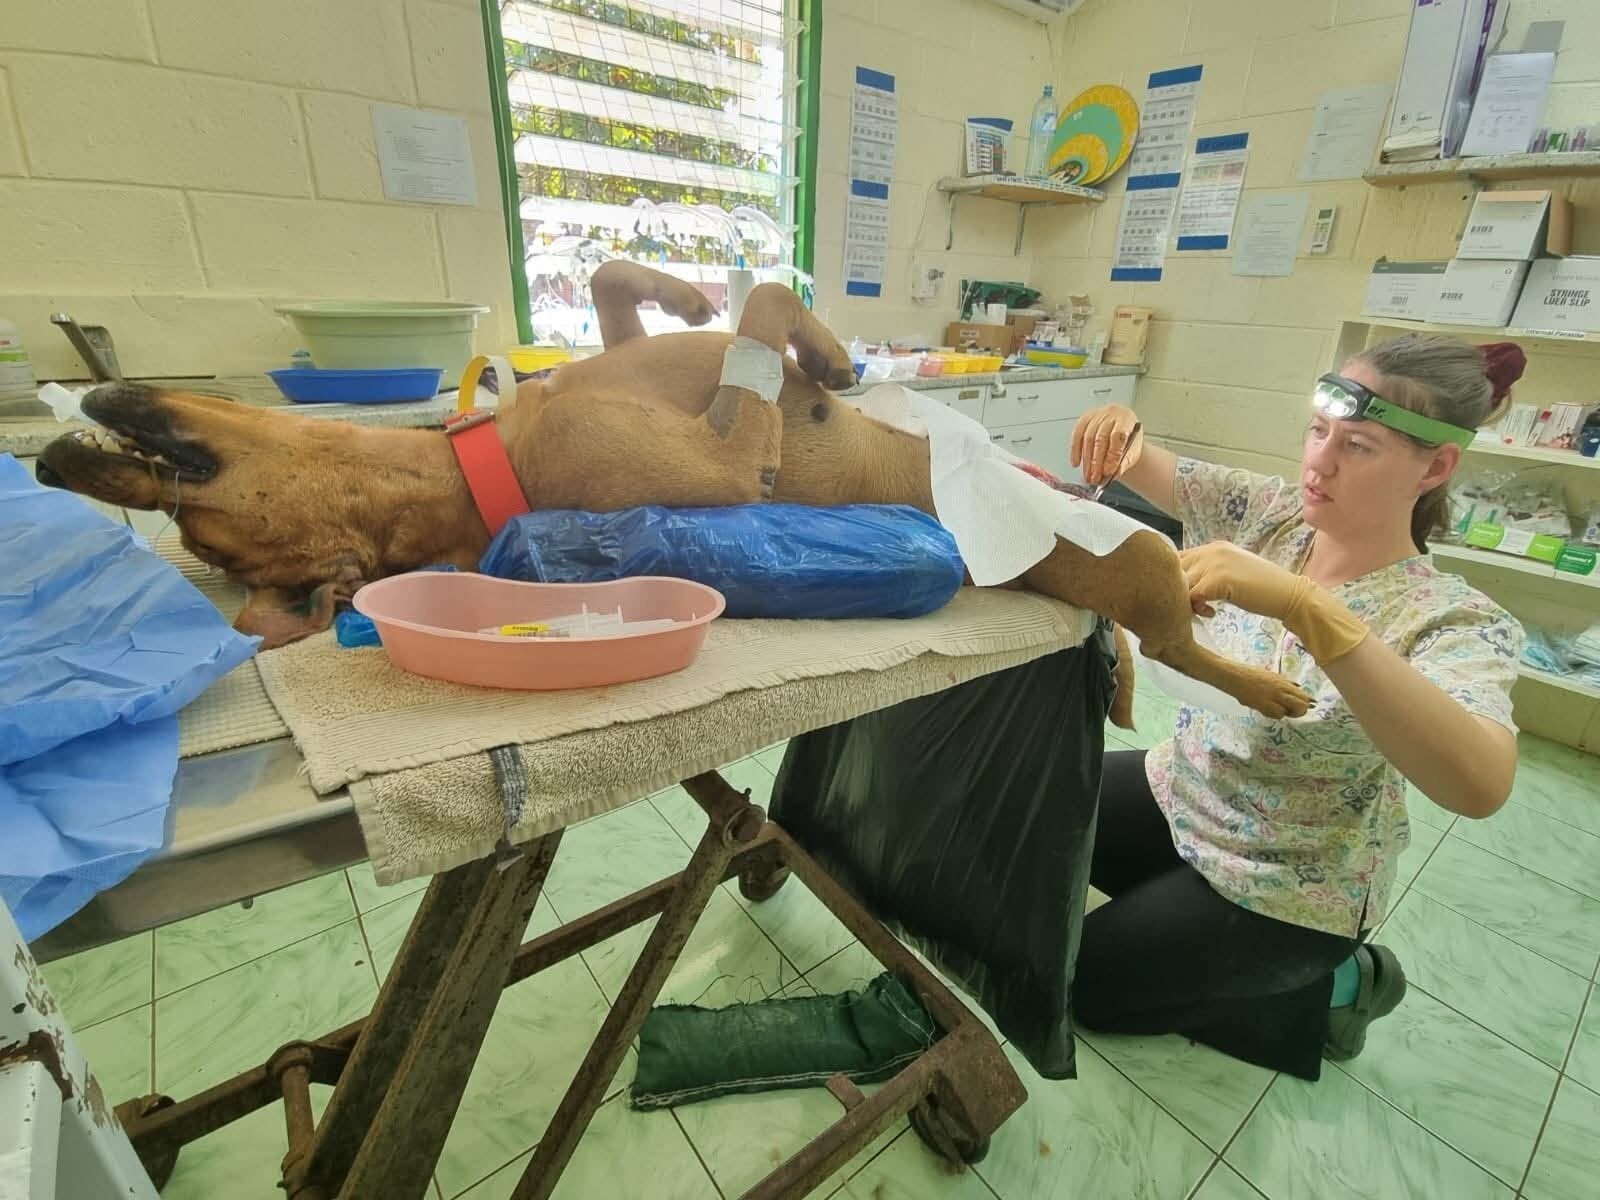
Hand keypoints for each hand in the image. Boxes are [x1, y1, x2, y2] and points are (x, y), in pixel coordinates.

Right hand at [1070, 405, 1141, 485]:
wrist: (1122, 429)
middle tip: (1095, 477)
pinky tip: (1076, 463)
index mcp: (1126, 419)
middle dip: (1096, 461)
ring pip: (1088, 438)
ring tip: (1088, 476)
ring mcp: (1096, 415)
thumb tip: (1113, 473)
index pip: (1118, 435)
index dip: (1112, 455)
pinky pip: (1077, 435)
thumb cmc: (1128, 440)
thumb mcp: (1132, 451)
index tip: (1108, 471)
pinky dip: (1075, 451)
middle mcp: (1111, 413)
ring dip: (1086, 460)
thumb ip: (1124, 463)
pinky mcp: (1084, 419)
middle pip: (1101, 438)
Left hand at [1178, 542, 1369, 663]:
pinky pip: (1192, 596)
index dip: (1176, 579)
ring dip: (1186, 601)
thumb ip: (1209, 572)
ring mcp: (1214, 563)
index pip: (1179, 558)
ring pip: (1180, 584)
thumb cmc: (1261, 588)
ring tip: (1204, 610)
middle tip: (1193, 606)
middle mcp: (1212, 550)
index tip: (1187, 595)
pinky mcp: (1218, 580)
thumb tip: (1182, 585)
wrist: (1288, 594)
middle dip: (1177, 590)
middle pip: (1174, 570)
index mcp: (1214, 547)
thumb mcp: (1231, 573)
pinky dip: (1197, 608)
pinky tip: (1212, 613)